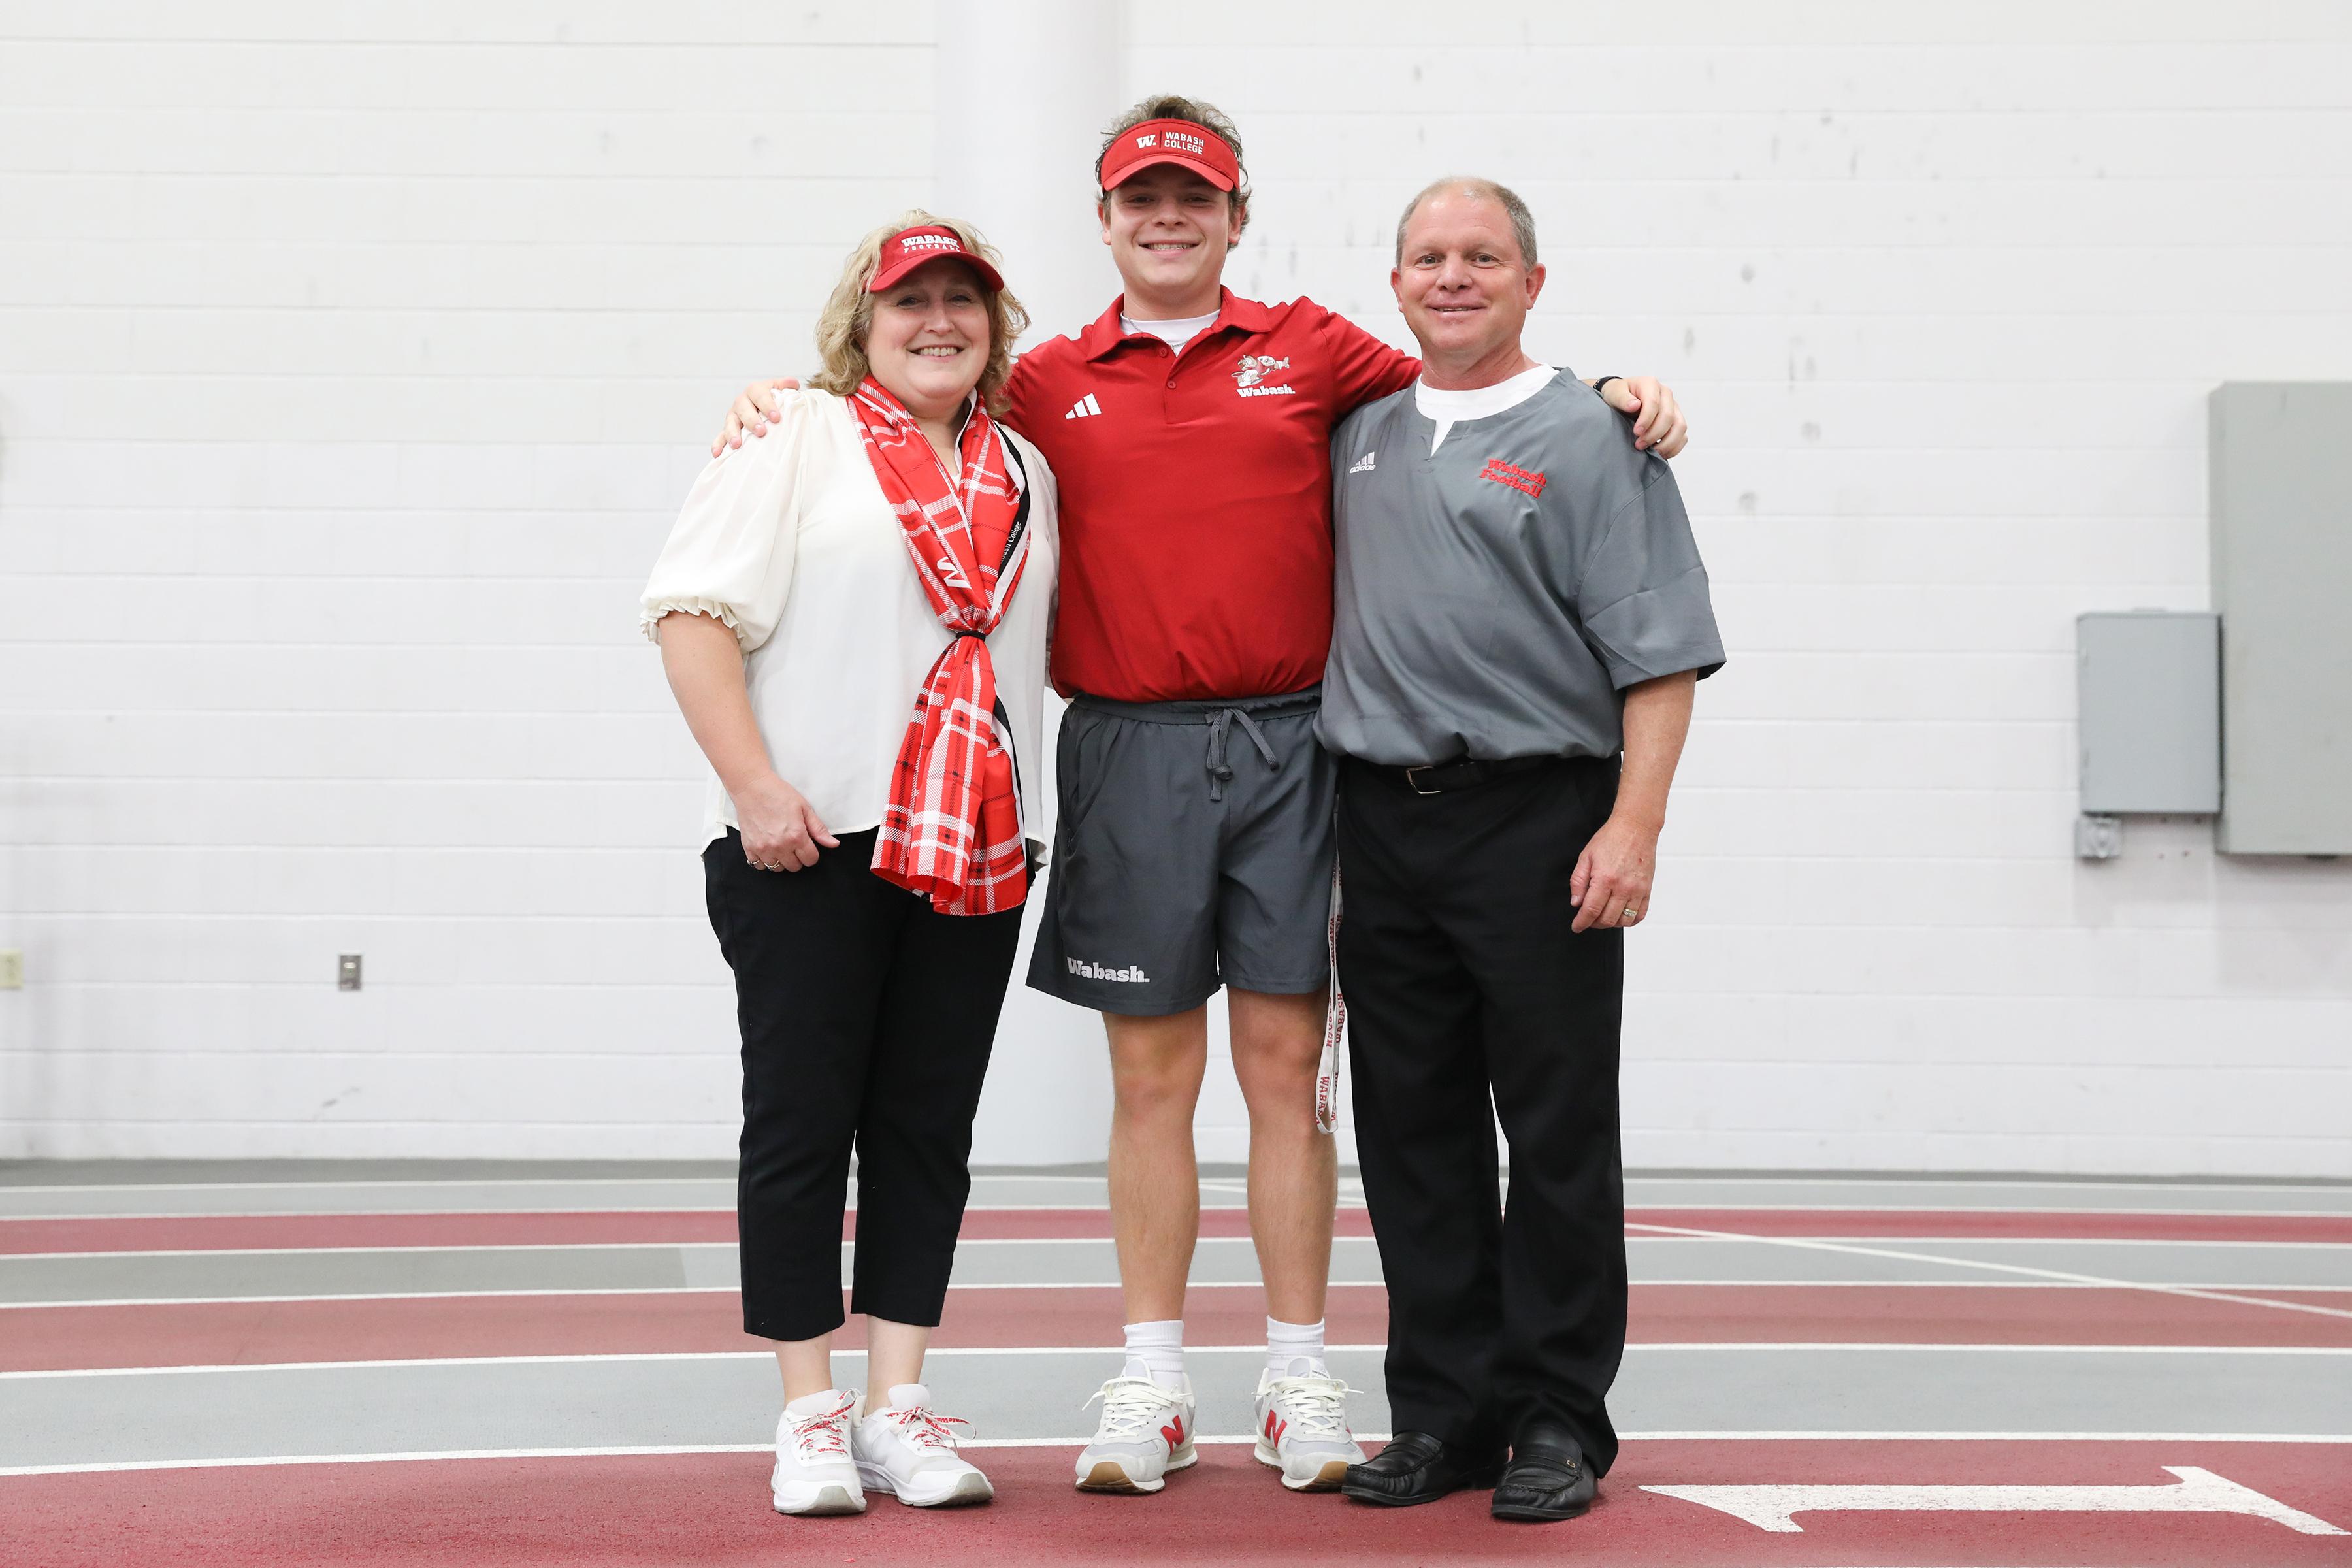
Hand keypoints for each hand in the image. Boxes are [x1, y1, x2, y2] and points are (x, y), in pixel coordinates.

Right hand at [713, 377, 803, 456]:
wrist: (766, 408)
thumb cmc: (775, 401)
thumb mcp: (781, 391)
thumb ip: (786, 387)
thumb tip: (793, 383)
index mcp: (755, 390)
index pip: (760, 395)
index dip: (767, 405)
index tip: (776, 418)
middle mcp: (742, 401)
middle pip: (743, 409)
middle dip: (751, 420)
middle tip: (761, 432)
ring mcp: (734, 415)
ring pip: (730, 422)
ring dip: (732, 433)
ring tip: (737, 444)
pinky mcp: (728, 428)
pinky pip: (720, 436)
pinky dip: (718, 444)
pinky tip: (717, 454)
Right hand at [733, 774, 838, 871]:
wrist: (752, 787)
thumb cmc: (777, 794)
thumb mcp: (804, 808)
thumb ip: (818, 829)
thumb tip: (832, 844)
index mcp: (796, 836)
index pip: (811, 860)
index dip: (811, 853)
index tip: (807, 846)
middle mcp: (779, 845)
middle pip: (794, 867)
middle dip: (797, 857)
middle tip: (793, 843)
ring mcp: (763, 848)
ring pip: (777, 868)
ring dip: (781, 859)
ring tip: (780, 844)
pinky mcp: (749, 847)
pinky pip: (758, 865)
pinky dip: (764, 860)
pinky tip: (767, 847)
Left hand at [1569, 812, 1658, 932]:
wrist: (1636, 828)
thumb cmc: (1610, 839)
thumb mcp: (1586, 857)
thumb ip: (1578, 881)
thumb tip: (1576, 903)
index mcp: (1605, 879)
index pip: (1591, 910)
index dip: (1581, 922)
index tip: (1576, 926)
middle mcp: (1623, 887)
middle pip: (1607, 920)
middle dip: (1593, 924)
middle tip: (1587, 918)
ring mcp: (1638, 890)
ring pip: (1623, 921)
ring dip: (1610, 924)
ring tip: (1602, 915)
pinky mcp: (1647, 890)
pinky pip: (1639, 915)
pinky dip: (1628, 921)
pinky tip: (1619, 915)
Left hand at [1597, 375, 1686, 457]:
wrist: (1622, 399)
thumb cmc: (1618, 395)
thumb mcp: (1614, 393)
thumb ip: (1622, 399)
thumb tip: (1634, 405)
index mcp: (1651, 384)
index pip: (1654, 403)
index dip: (1646, 420)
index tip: (1636, 433)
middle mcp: (1666, 394)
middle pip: (1668, 416)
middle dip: (1654, 434)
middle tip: (1639, 445)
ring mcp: (1674, 408)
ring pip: (1680, 427)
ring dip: (1666, 443)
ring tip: (1651, 451)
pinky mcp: (1676, 421)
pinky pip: (1682, 436)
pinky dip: (1674, 448)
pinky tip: (1660, 453)